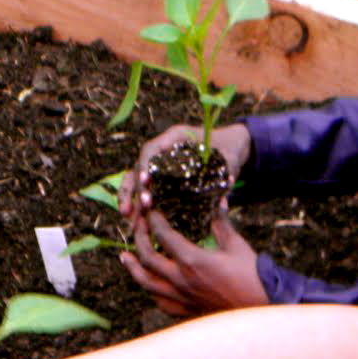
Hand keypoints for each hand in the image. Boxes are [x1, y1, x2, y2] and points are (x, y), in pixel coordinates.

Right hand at [120, 124, 251, 219]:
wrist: (229, 147)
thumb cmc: (228, 149)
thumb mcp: (229, 158)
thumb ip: (226, 171)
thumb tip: (225, 190)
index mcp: (175, 137)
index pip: (151, 150)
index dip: (146, 165)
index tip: (146, 182)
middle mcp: (162, 150)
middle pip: (139, 167)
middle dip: (133, 189)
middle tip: (135, 209)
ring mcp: (159, 165)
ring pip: (135, 180)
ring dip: (129, 198)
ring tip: (127, 218)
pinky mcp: (161, 179)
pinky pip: (143, 190)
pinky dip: (138, 204)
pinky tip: (135, 221)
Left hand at [120, 208, 265, 317]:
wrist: (260, 306)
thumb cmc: (252, 275)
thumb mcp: (236, 245)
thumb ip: (221, 224)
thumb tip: (217, 202)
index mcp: (193, 260)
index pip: (164, 236)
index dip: (154, 221)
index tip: (151, 212)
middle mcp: (181, 280)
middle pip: (147, 258)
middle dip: (138, 239)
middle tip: (137, 227)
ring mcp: (180, 298)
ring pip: (146, 283)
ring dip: (133, 268)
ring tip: (125, 257)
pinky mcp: (184, 310)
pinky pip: (159, 301)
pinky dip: (150, 290)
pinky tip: (149, 284)